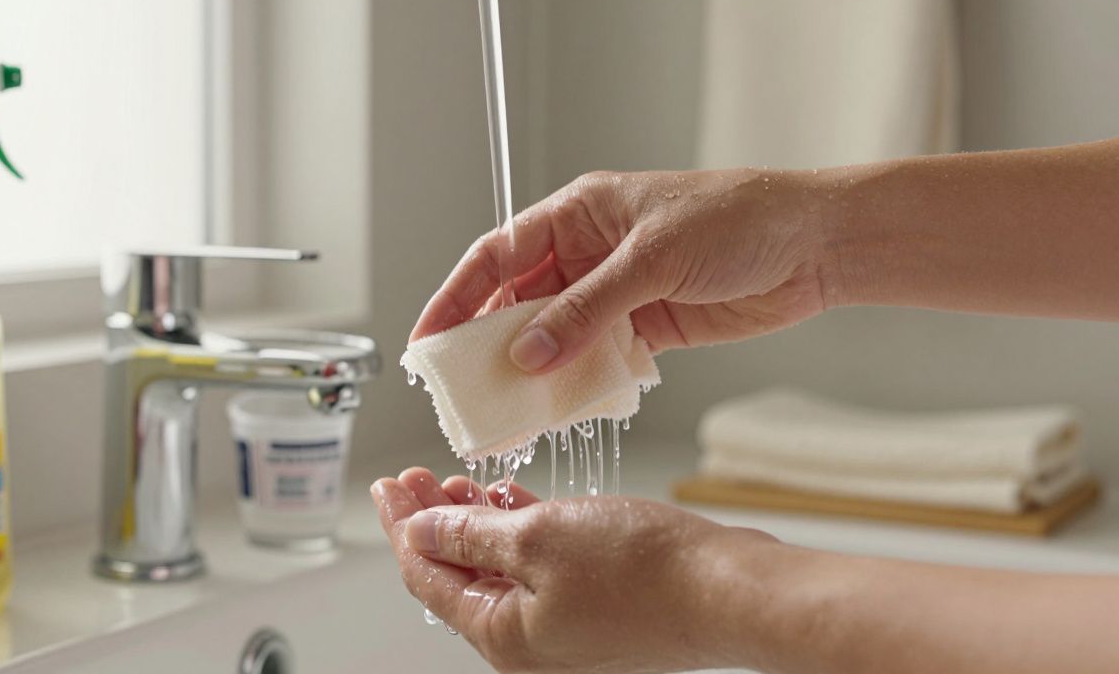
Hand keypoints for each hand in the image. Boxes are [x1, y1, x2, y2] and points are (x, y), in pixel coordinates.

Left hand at [370, 468, 781, 672]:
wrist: (730, 589)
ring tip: (460, 481)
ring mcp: (566, 625)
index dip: (401, 526)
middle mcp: (530, 641)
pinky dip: (519, 532)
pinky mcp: (598, 605)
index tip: (388, 486)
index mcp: (503, 636)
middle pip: (458, 574)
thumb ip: (471, 535)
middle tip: (417, 477)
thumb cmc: (646, 572)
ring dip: (475, 522)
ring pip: (499, 568)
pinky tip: (513, 498)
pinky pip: (540, 567)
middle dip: (432, 521)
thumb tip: (421, 532)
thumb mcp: (537, 537)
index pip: (425, 577)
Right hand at [410, 169, 827, 372]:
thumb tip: (526, 353)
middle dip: (490, 345)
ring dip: (533, 372)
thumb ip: (587, 309)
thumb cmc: (739, 220)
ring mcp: (617, 294)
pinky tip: (558, 412)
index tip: (427, 339)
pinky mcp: (647, 328)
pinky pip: (596, 360)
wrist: (814, 246)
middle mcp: (589, 253)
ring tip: (504, 413)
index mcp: (578, 214)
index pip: (497, 256)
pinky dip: (577, 385)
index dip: (456, 297)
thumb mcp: (653, 259)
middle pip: (520, 302)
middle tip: (462, 389)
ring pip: (555, 337)